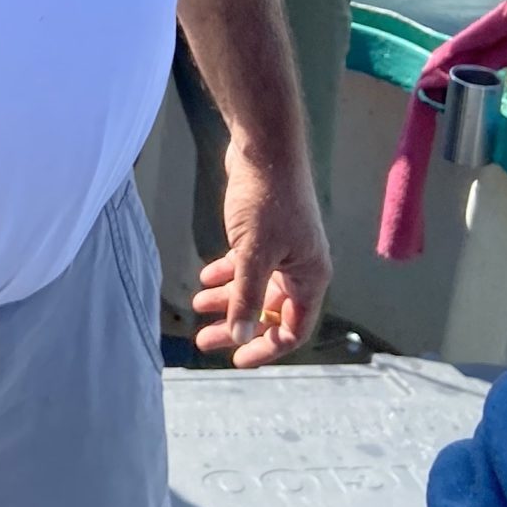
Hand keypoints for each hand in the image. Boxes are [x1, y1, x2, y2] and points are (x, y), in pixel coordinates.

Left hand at [191, 151, 331, 369]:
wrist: (265, 147)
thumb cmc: (267, 198)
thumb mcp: (253, 253)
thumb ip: (246, 296)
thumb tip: (239, 335)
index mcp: (310, 276)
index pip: (293, 328)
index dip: (265, 347)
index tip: (235, 358)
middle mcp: (301, 266)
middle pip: (269, 309)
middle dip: (237, 325)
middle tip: (203, 339)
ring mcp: (284, 248)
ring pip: (255, 286)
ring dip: (227, 299)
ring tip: (196, 305)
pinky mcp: (266, 231)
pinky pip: (248, 263)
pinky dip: (228, 273)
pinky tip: (206, 278)